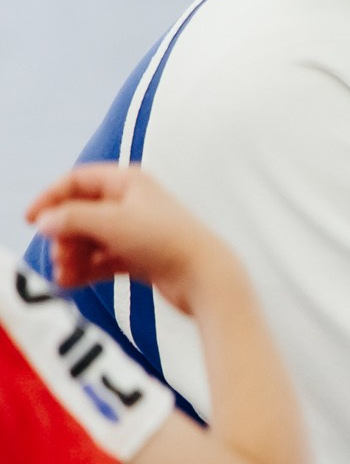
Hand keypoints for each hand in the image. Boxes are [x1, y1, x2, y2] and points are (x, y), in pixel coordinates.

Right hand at [28, 163, 240, 317]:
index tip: (29, 220)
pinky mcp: (141, 257)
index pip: (78, 180)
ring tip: (64, 276)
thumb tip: (42, 222)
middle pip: (80, 213)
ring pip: (90, 240)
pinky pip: (102, 260)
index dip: (50, 197)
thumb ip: (71, 219)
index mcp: (129, 182)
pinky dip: (86, 270)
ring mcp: (137, 231)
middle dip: (64, 236)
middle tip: (59, 258)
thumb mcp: (111, 224)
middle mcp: (133, 203)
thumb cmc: (165, 242)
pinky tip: (71, 283)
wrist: (207, 278)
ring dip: (72, 256)